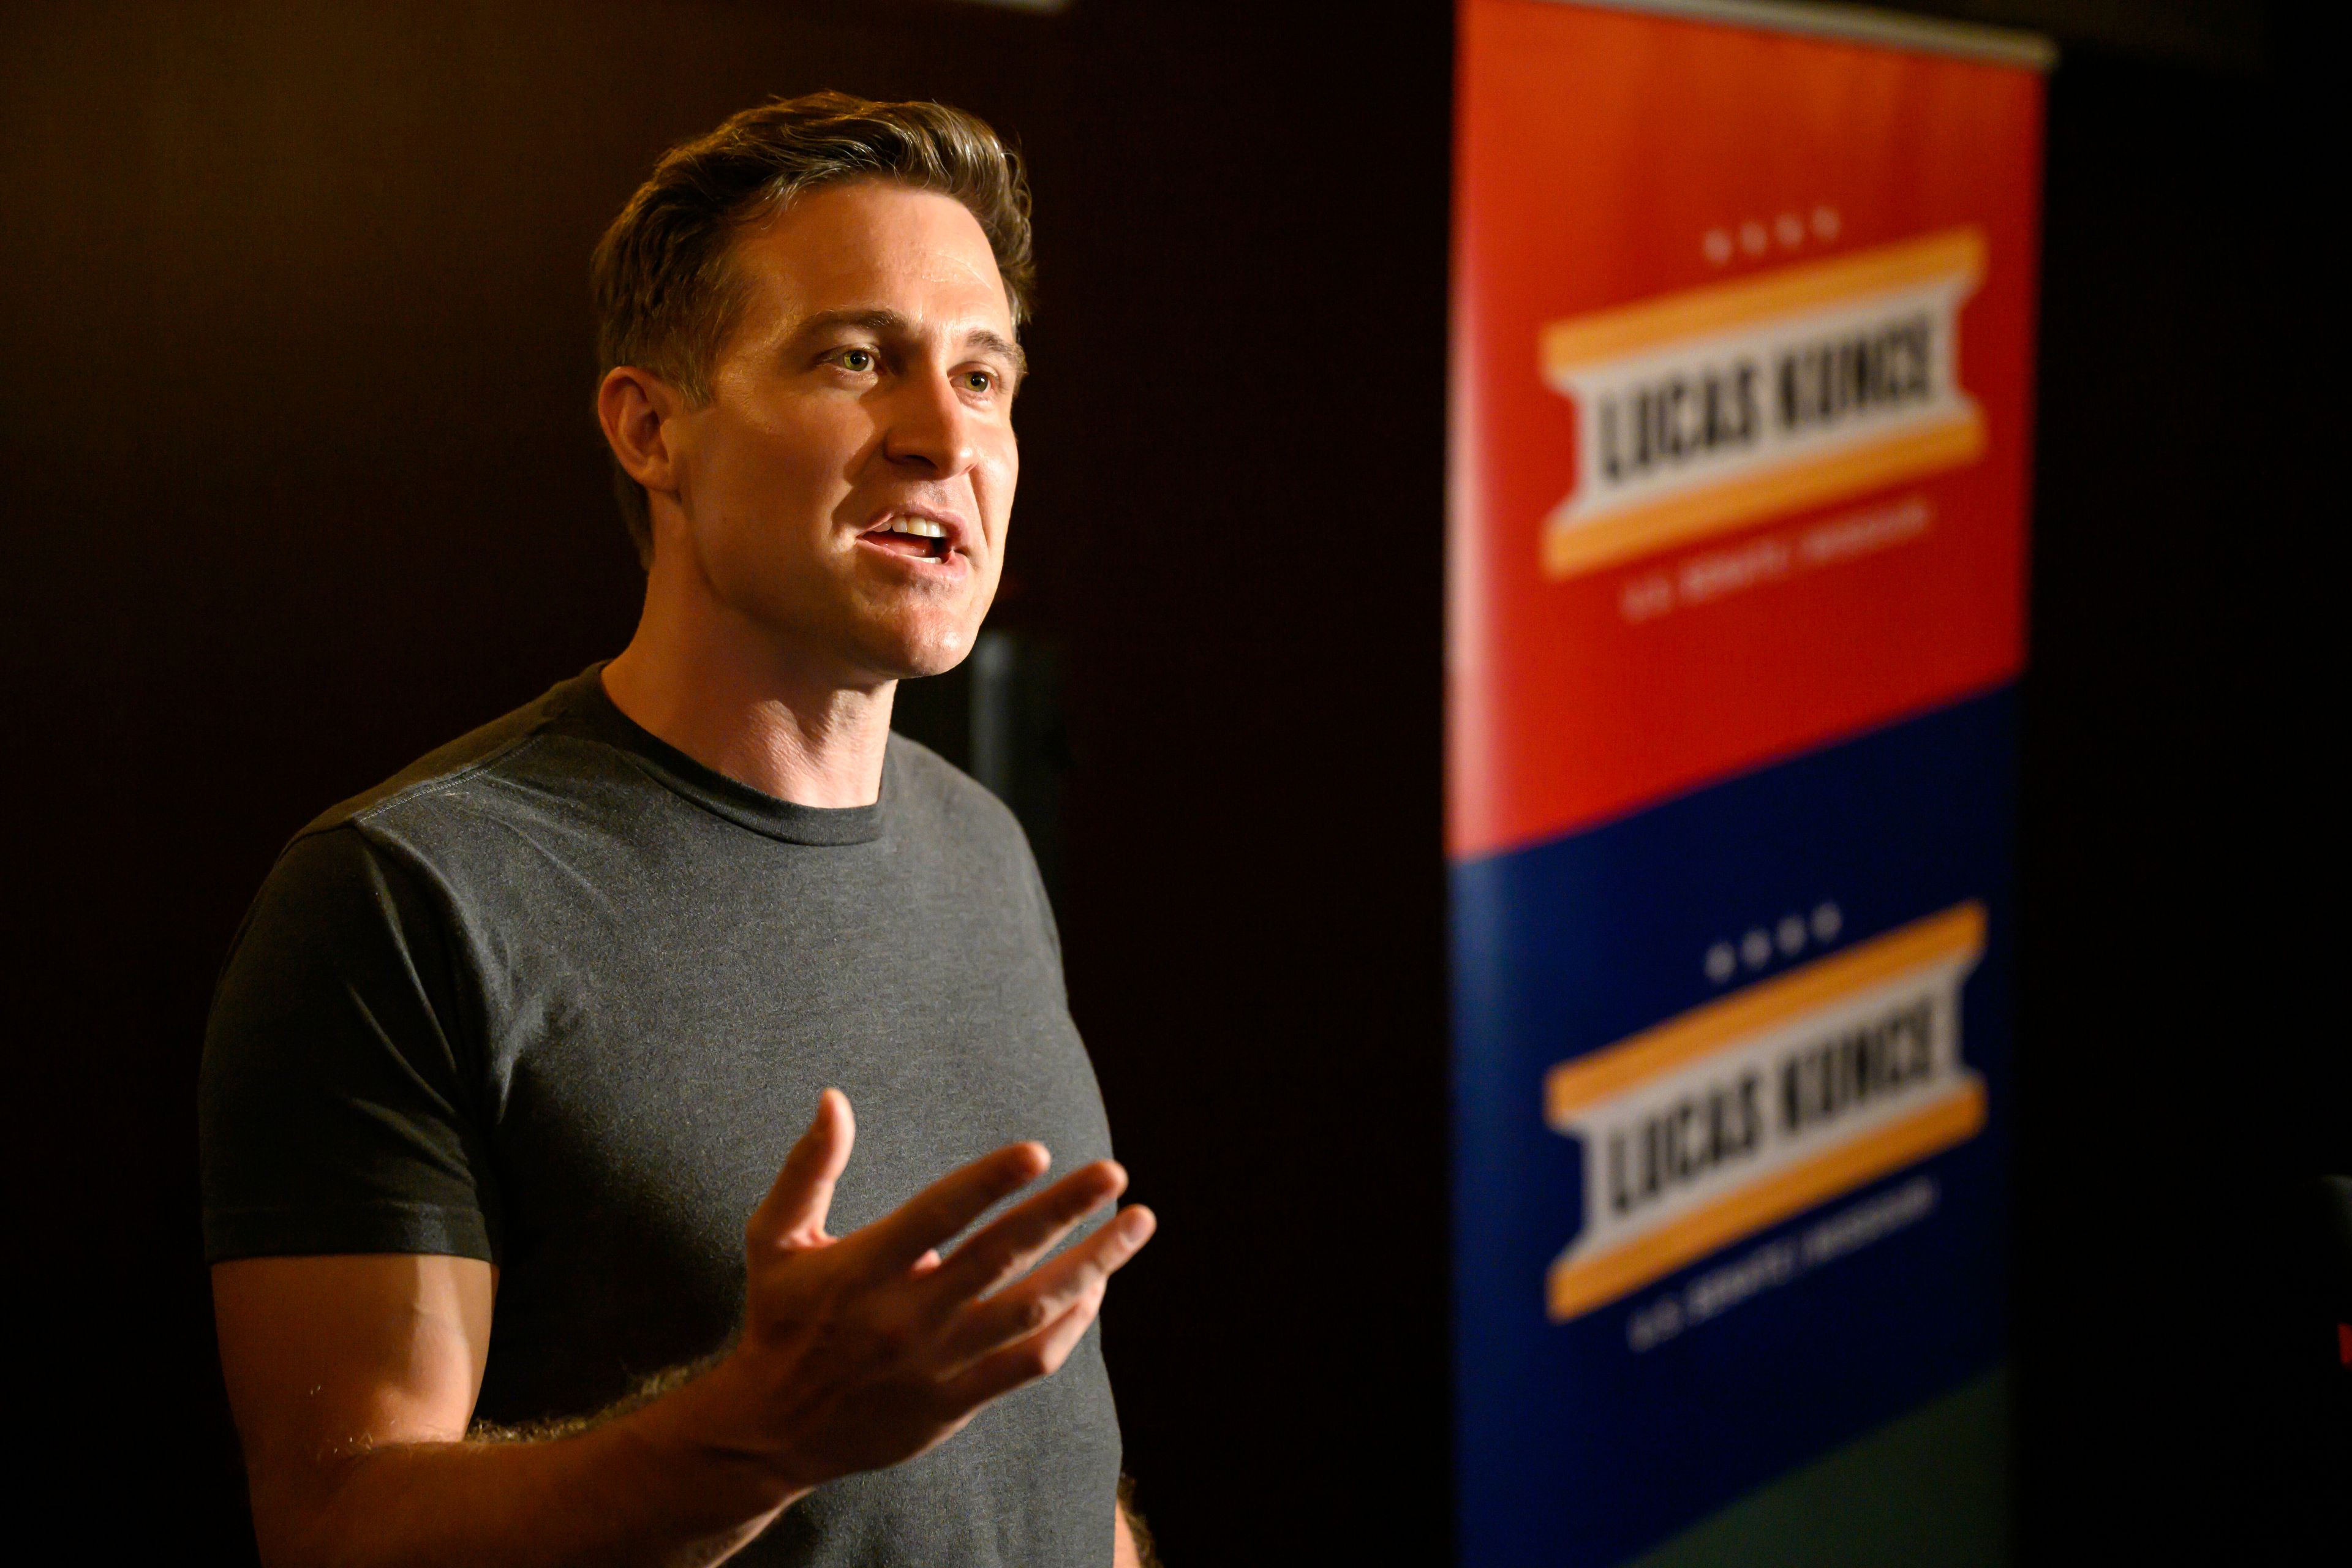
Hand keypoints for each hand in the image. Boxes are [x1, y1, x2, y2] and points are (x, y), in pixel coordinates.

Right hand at [690, 1089, 1154, 1493]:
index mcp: (862, 1269)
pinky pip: (1029, 1362)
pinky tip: (1097, 1287)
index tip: (1038, 1151)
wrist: (771, 1432)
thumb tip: (834, 1098)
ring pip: (1031, 1310)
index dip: (988, 1182)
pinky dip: (1070, 1325)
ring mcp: (935, 1365)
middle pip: (999, 1257)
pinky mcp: (953, 1403)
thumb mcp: (774, 1239)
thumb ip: (808, 1168)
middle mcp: (904, 1317)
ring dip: (1092, 1265)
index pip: (936, 1216)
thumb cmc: (779, 1317)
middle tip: (1114, 1172)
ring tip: (1136, 1224)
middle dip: (1063, 1211)